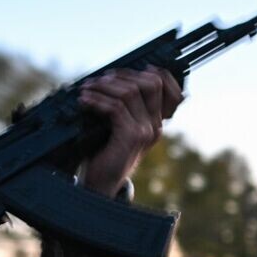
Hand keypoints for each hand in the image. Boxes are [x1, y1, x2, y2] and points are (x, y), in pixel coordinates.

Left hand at [78, 66, 183, 195]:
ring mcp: (145, 131)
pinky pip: (116, 108)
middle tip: (99, 79)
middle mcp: (155, 126)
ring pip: (131, 92)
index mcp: (156, 123)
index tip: (126, 71)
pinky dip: (97, 100)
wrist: (101, 185)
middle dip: (122, 75)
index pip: (172, 91)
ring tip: (86, 88)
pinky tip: (84, 101)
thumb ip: (122, 109)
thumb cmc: (104, 155)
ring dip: (104, 86)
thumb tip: (110, 80)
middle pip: (151, 84)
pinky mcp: (131, 136)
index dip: (154, 74)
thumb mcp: (117, 129)